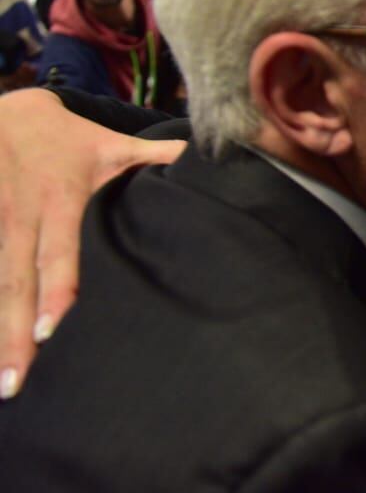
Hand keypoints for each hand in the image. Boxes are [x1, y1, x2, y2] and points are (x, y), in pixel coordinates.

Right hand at [0, 89, 184, 398]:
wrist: (5, 108)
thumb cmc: (68, 137)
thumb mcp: (115, 144)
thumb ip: (161, 157)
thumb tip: (217, 158)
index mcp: (61, 200)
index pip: (57, 252)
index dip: (55, 289)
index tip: (51, 330)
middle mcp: (20, 215)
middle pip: (15, 281)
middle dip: (13, 333)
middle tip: (16, 382)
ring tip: (3, 384)